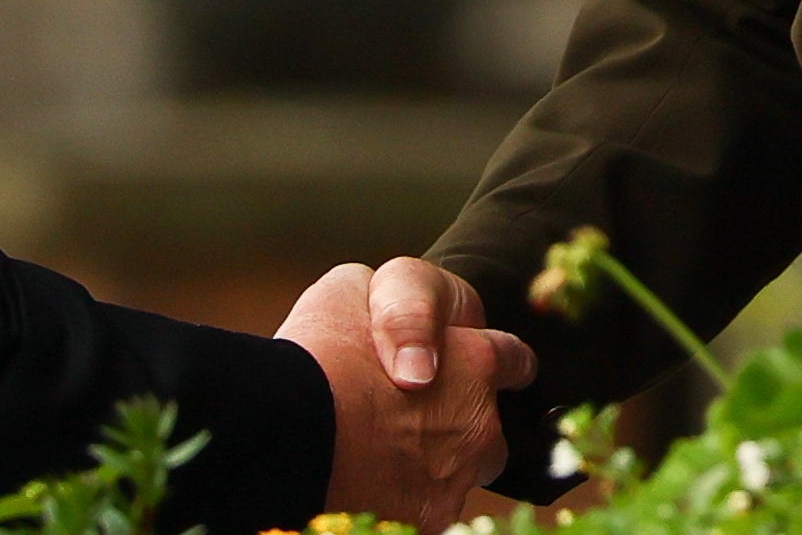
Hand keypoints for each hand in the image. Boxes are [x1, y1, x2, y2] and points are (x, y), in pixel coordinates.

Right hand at [279, 262, 536, 528]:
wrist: (288, 433)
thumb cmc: (321, 355)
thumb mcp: (354, 290)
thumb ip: (398, 308)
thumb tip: (407, 330)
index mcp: (476, 364)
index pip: (513, 360)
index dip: (491, 360)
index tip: (473, 366)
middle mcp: (479, 428)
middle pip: (489, 433)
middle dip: (462, 427)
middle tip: (411, 418)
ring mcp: (454, 484)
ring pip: (455, 479)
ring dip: (430, 468)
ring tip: (381, 457)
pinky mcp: (426, 524)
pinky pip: (423, 514)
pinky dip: (402, 502)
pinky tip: (368, 488)